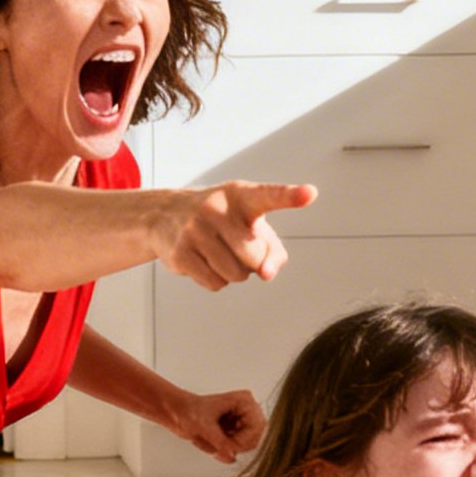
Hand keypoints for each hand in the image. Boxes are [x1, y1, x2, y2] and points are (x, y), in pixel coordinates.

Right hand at [159, 181, 316, 290]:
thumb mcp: (251, 225)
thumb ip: (274, 250)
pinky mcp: (181, 253)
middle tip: (235, 245)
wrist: (165, 215)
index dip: (290, 196)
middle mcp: (217, 208)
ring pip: (236, 275)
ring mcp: (195, 230)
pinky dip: (216, 279)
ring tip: (219, 252)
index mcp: (241, 195)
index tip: (310, 193)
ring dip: (234, 273)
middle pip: (255, 257)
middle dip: (251, 261)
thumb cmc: (221, 220)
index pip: (269, 195)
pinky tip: (204, 261)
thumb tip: (266, 274)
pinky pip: (216, 283)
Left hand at [167, 386, 265, 461]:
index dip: (244, 441)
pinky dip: (222, 450)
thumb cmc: (189, 411)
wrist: (177, 412)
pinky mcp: (235, 431)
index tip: (228, 448)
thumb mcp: (204, 427)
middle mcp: (246, 411)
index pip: (257, 427)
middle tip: (217, 447)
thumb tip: (232, 457)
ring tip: (209, 441)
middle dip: (233, 446)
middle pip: (253, 439)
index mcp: (244, 402)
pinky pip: (235, 449)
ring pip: (244, 447)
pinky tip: (210, 441)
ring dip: (226, 449)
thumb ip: (220, 442)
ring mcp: (241, 422)